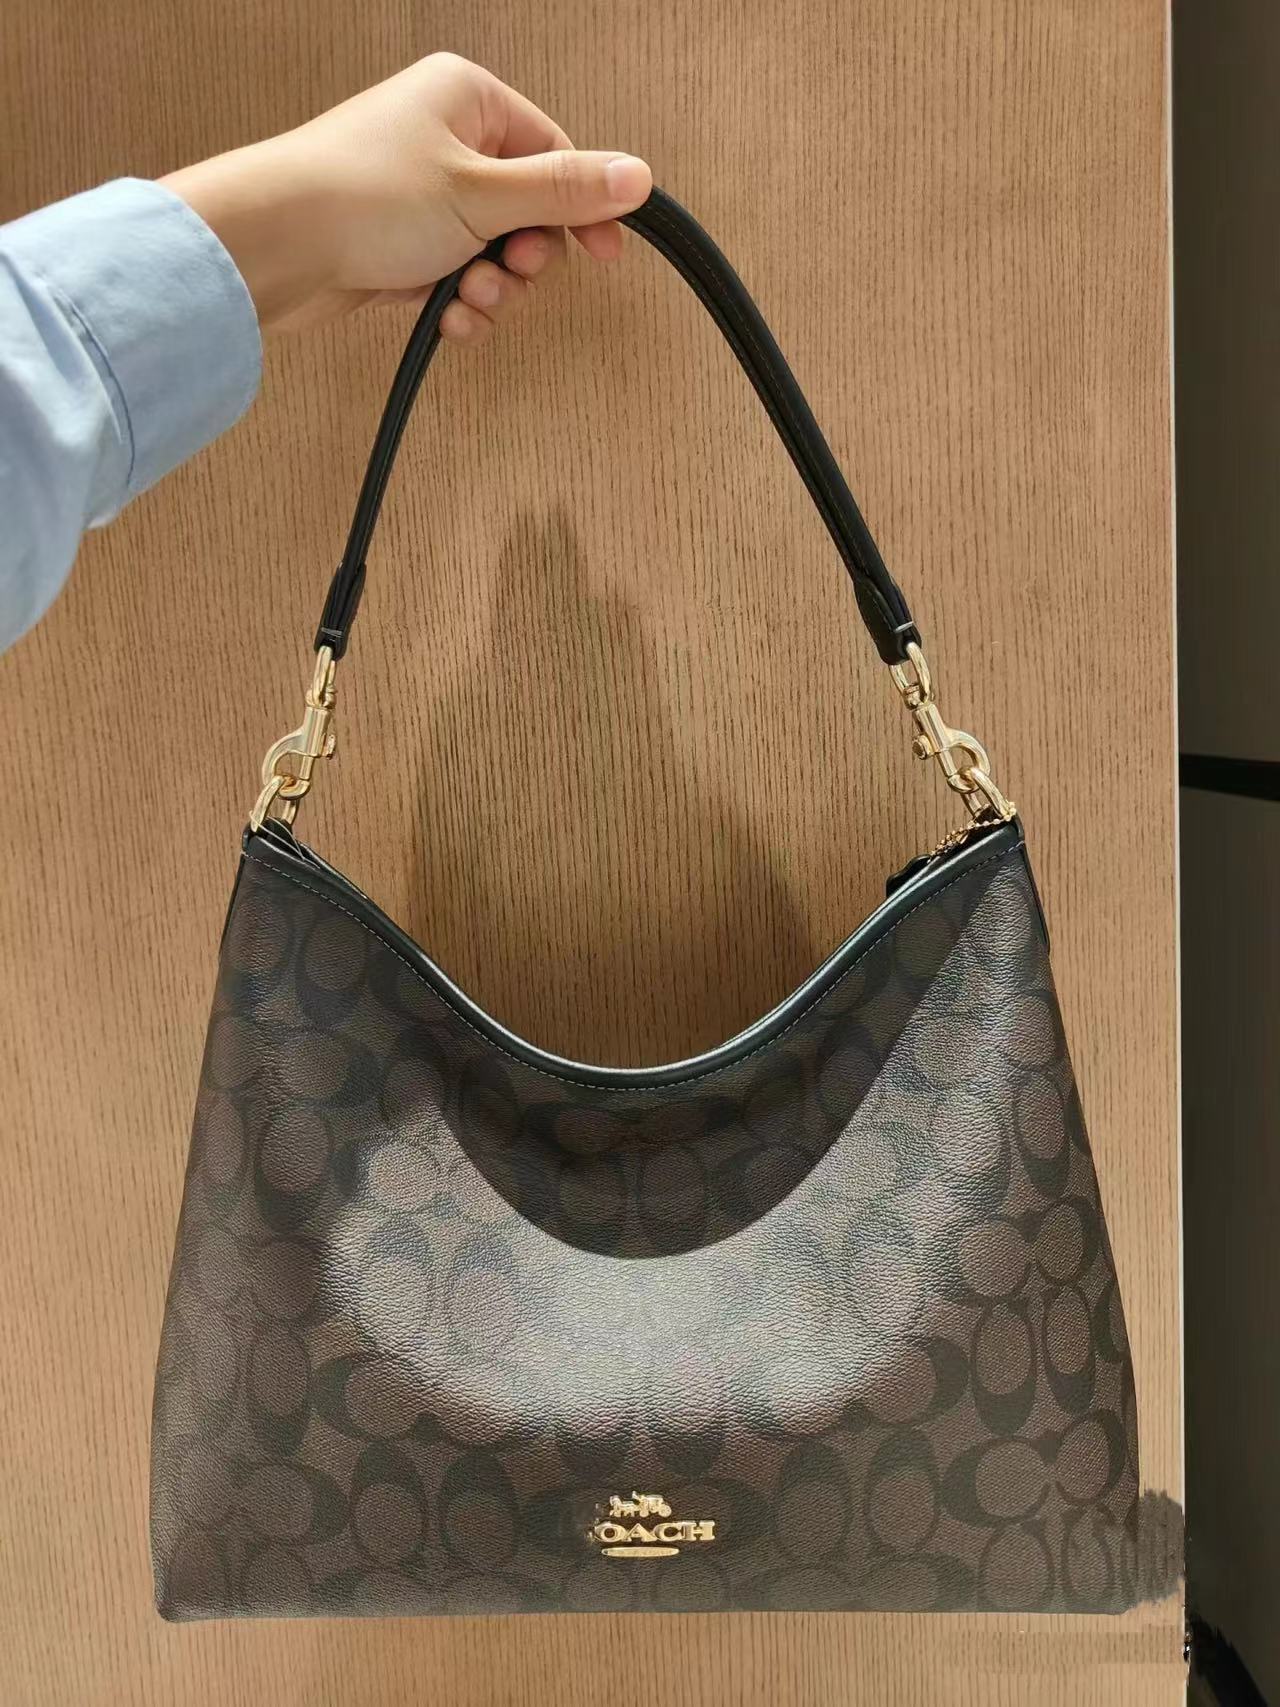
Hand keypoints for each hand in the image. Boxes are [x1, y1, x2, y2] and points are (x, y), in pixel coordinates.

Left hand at [161, 53, 652, 337]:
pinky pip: (456, 278)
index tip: (603, 256)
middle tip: (509, 272)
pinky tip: (446, 319)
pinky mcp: (400, 245)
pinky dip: (459, 304)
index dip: (582, 209)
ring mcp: (421, 195)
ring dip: (492, 290)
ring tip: (467, 299)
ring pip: (493, 253)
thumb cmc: (364, 198)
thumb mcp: (484, 194)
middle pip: (527, 210)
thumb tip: (637, 177)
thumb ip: (564, 190)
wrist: (275, 246)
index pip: (553, 151)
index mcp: (467, 99)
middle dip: (524, 258)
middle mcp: (444, 139)